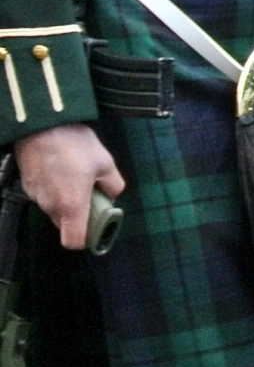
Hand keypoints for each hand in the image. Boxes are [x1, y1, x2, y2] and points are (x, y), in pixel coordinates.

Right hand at [16, 128, 122, 249]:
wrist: (42, 125)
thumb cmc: (75, 144)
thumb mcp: (105, 163)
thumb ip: (113, 185)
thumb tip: (112, 195)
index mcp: (71, 205)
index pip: (74, 241)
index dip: (86, 239)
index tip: (97, 226)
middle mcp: (50, 205)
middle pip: (65, 224)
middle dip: (79, 215)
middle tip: (92, 194)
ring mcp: (36, 196)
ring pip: (54, 209)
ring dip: (67, 201)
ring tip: (77, 177)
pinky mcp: (28, 185)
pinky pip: (44, 196)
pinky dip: (54, 190)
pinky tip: (62, 171)